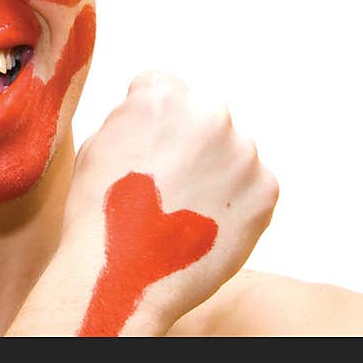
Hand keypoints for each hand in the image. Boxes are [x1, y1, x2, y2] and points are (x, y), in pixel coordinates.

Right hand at [8, 72, 278, 335]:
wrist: (122, 277)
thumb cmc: (100, 215)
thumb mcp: (97, 144)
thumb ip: (132, 119)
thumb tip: (154, 121)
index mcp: (164, 95)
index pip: (164, 86)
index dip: (149, 118)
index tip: (144, 145)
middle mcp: (210, 113)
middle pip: (202, 116)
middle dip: (188, 142)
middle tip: (166, 182)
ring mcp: (243, 152)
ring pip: (230, 151)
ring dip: (213, 170)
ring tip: (181, 208)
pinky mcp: (265, 190)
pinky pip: (251, 184)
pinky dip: (232, 201)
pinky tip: (201, 222)